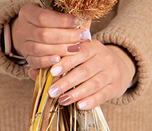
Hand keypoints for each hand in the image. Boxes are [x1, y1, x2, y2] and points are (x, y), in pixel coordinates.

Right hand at [10, 4, 90, 68]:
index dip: (63, 20)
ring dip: (60, 50)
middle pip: (44, 34)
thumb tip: (85, 19)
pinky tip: (60, 60)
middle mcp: (21, 28)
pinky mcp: (26, 57)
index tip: (79, 22)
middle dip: (66, 36)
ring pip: (40, 49)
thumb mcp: (54, 11)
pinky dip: (48, 61)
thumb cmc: (48, 19)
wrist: (32, 29)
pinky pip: (36, 62)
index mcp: (27, 12)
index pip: (44, 17)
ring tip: (77, 49)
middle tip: (83, 37)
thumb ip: (67, 15)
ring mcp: (22, 44)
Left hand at [11, 5, 135, 109]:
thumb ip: (57, 62)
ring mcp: (111, 72)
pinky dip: (91, 101)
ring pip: (93, 83)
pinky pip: (103, 95)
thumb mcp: (79, 56)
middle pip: (84, 70)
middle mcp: (104, 57)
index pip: (79, 52)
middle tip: (52, 91)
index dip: (65, 62)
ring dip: (76, 93)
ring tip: (62, 100)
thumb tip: (32, 70)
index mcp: (93, 45)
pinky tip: (79, 106)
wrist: (120, 65)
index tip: (52, 71)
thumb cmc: (91, 61)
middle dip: (66, 82)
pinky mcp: (116, 86)